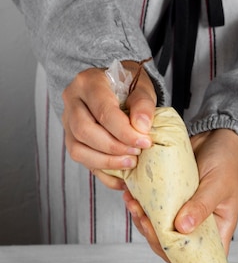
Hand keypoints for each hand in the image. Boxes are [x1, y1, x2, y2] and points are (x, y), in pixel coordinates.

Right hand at [61, 60, 156, 188]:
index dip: (125, 132)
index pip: (103, 111)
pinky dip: (103, 174)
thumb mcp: (141, 87)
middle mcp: (72, 101)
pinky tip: (122, 180)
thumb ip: (143, 104)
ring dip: (106, 162)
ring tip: (130, 164)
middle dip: (114, 148)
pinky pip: (82, 161)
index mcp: (88, 82)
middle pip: (84, 131)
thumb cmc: (128, 86)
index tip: (145, 142)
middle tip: (137, 153)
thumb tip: (141, 127)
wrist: (116, 87)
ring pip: (77, 149)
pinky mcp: (72, 139)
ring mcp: (68, 122)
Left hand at [124, 129, 237, 262]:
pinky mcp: (169, 200)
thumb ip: (202, 206)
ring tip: (134, 205)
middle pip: (173, 248)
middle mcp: (198, 227)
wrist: (217, 137)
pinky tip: (132, 195)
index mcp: (217, 231)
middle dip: (155, 239)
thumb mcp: (218, 185)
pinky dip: (140, 207)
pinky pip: (152, 212)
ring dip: (143, 222)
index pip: (204, 262)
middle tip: (145, 221)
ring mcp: (182, 214)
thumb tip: (183, 228)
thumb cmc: (227, 163)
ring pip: (158, 231)